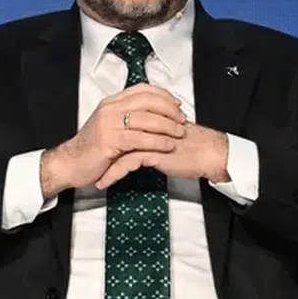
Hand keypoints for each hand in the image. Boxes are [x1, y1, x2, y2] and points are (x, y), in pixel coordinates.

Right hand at [40, 84, 187, 196]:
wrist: (70, 163)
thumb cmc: (92, 148)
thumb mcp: (109, 126)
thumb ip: (127, 118)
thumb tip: (151, 114)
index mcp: (112, 103)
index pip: (142, 90)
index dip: (163, 95)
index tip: (177, 104)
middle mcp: (110, 109)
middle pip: (147, 101)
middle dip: (169, 110)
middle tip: (182, 119)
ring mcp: (108, 123)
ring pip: (145, 119)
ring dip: (166, 126)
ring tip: (179, 133)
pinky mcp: (109, 140)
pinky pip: (139, 138)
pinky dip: (157, 141)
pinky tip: (167, 146)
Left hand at [93, 122, 229, 189]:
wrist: (209, 152)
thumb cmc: (192, 144)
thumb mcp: (166, 134)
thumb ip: (151, 131)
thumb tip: (137, 138)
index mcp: (149, 116)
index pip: (119, 122)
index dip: (105, 137)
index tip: (95, 151)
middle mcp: (146, 123)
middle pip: (114, 134)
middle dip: (100, 151)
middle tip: (89, 164)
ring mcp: (148, 136)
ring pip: (117, 148)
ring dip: (103, 164)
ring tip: (93, 177)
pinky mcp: (152, 151)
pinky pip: (126, 163)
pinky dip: (113, 173)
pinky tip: (105, 182)